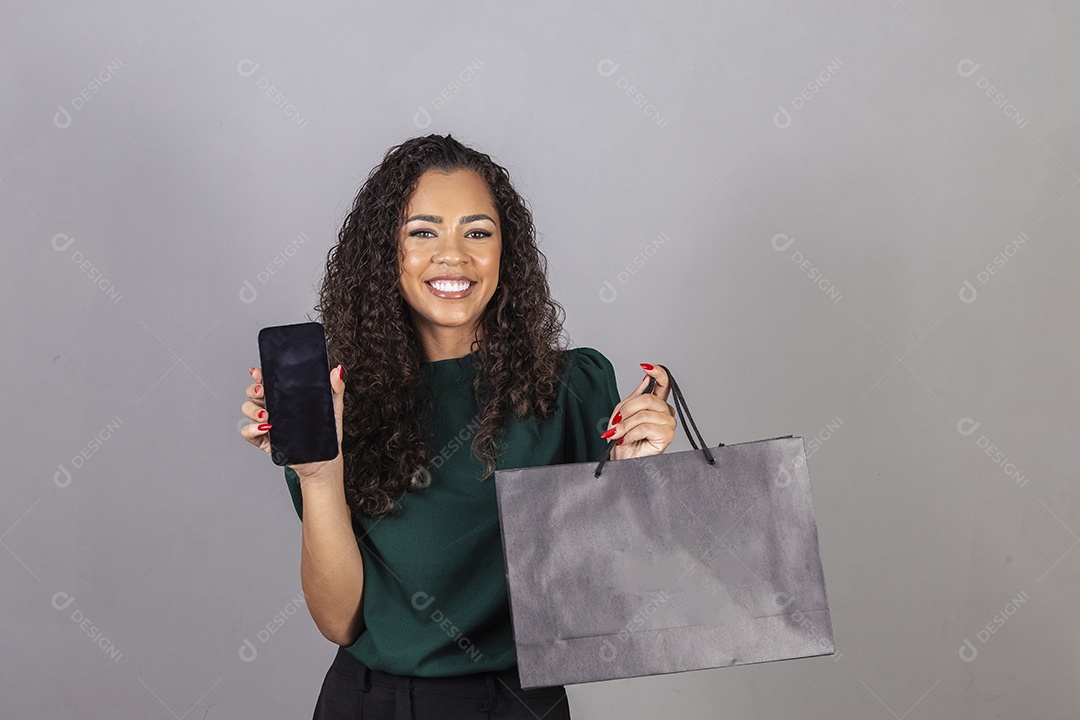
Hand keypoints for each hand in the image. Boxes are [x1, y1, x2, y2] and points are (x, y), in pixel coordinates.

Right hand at [239, 364, 346, 482]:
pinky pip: (247, 431)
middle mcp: (273, 408)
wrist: (324, 459)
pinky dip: (251, 428)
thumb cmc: (327, 433)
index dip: (259, 375)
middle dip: (253, 389)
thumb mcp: (333, 408)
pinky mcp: (264, 440)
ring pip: (248, 409)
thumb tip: (337, 371)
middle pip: (253, 393)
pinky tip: (265, 428)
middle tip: (262, 391)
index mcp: (285, 397)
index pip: (268, 381)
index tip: (258, 372)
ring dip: (253, 410)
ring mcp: (266, 423)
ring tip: (267, 415)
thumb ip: (335, 389)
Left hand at [601, 363, 676, 459]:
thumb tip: (646, 378)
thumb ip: (635, 395)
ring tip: (619, 435)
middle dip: (626, 411)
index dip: (658, 372)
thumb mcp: (623, 412)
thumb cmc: (622, 438)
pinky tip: (627, 440)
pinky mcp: (667, 436)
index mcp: (657, 404)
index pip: (664, 383)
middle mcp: (666, 412)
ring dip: (625, 426)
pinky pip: (645, 427)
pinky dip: (630, 434)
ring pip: (644, 414)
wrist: (621, 459)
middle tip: (616, 423)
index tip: (647, 366)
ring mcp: (668, 423)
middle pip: (647, 399)